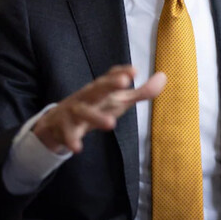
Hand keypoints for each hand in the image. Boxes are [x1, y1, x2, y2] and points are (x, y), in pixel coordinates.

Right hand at [33, 65, 166, 153]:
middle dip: (109, 84)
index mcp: (102, 88)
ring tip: (112, 124)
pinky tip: (78, 148)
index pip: (110, 76)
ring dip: (96, 116)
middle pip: (97, 87)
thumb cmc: (96, 106)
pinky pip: (67, 133)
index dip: (121, 72)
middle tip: (124, 83)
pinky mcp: (62, 126)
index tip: (135, 71)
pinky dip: (71, 139)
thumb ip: (141, 92)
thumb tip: (163, 76)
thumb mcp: (119, 100)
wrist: (57, 122)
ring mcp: (73, 110)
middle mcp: (87, 95)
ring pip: (83, 111)